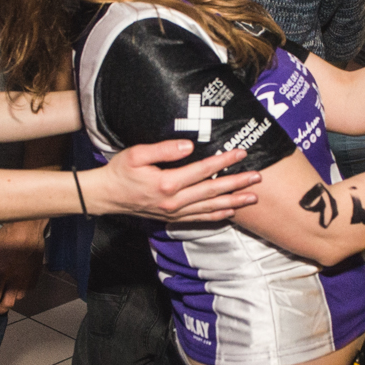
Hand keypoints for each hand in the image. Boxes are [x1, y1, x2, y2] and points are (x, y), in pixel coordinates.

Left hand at [0, 219, 45, 312]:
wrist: (28, 228)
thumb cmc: (7, 237)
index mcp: (1, 273)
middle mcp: (15, 279)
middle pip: (8, 303)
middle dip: (0, 309)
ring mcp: (27, 278)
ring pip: (19, 297)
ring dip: (11, 299)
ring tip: (6, 298)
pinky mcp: (36, 274)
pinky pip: (29, 289)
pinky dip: (22, 292)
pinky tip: (18, 288)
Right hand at [89, 140, 260, 221]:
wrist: (106, 196)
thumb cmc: (120, 171)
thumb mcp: (136, 154)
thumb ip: (164, 149)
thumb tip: (189, 146)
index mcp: (167, 183)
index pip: (203, 170)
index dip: (223, 161)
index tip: (240, 153)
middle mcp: (174, 201)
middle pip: (212, 191)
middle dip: (237, 184)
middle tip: (258, 177)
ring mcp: (174, 212)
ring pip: (210, 207)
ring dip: (233, 202)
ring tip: (253, 197)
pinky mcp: (172, 218)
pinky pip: (200, 218)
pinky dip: (217, 215)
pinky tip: (230, 211)